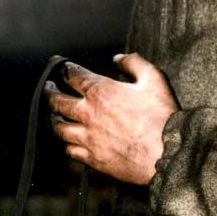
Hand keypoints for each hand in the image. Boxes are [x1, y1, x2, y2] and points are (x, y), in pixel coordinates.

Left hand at [44, 53, 178, 184]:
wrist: (168, 153)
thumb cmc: (162, 117)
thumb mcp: (154, 80)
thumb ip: (135, 64)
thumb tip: (119, 58)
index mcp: (100, 92)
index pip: (73, 76)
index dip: (64, 69)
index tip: (61, 67)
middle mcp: (88, 114)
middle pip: (57, 101)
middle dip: (49, 91)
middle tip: (48, 87)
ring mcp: (87, 137)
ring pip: (59, 127)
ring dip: (54, 119)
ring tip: (53, 115)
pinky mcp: (92, 158)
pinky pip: (70, 150)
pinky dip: (66, 144)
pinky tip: (67, 142)